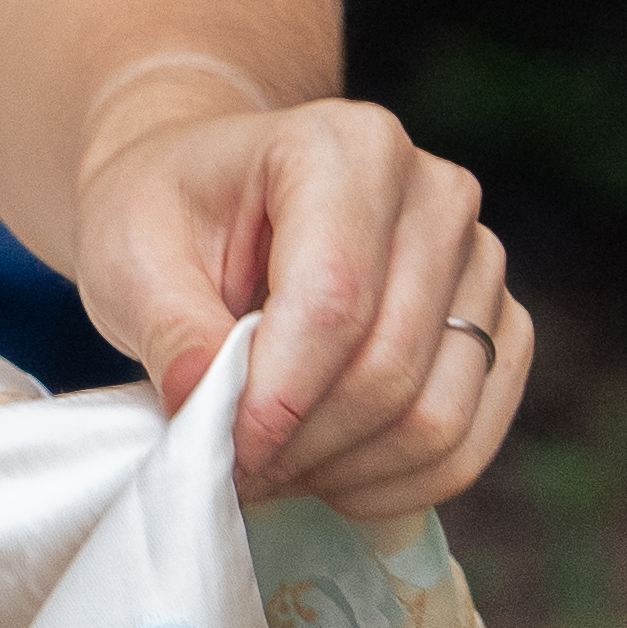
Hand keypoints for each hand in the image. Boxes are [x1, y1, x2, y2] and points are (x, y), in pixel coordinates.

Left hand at [65, 74, 524, 520]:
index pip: (334, 299)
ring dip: (347, 471)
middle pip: (391, 365)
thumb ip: (170, 330)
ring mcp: (479, 261)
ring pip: (436, 416)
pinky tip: (328, 471)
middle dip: (305, 442)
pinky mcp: (497, 325)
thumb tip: (205, 407)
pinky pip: (470, 439)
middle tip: (236, 468)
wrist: (213, 202)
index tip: (222, 448)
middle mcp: (434, 193)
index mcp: (342, 146)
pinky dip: (396, 481)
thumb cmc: (168, 218)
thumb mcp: (129, 256)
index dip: (279, 396)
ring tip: (274, 467)